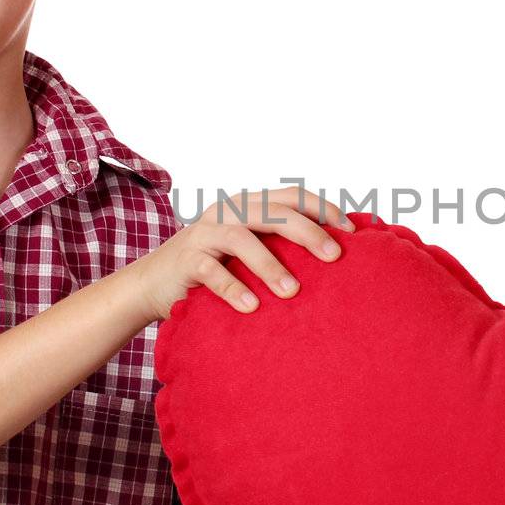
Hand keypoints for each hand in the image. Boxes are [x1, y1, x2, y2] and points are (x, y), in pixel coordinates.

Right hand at [136, 185, 353, 320]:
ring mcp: (205, 234)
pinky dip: (233, 288)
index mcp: (249, 205)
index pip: (292, 196)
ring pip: (242, 239)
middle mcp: (228, 212)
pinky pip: (211, 271)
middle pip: (273, 213)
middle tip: (334, 257)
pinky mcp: (187, 260)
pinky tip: (252, 308)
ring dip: (270, 265)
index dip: (323, 209)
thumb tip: (336, 255)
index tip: (351, 232)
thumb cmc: (215, 269)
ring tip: (292, 292)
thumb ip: (281, 246)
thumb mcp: (249, 251)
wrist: (153, 284)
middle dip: (307, 233)